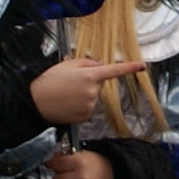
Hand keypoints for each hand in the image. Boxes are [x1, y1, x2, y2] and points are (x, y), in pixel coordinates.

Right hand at [31, 54, 149, 126]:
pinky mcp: (85, 116)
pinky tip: (67, 103)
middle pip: (99, 83)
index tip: (142, 66)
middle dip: (89, 81)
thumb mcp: (66, 64)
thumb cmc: (49, 80)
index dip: (129, 67)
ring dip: (84, 94)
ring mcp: (90, 105)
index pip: (114, 70)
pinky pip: (87, 108)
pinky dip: (80, 106)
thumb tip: (99, 65)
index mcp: (90, 75)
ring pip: (93, 96)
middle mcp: (93, 91)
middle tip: (70, 81)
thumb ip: (86, 63)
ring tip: (66, 93)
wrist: (35, 102)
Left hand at [49, 147, 116, 178]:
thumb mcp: (84, 155)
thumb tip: (49, 162)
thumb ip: (65, 158)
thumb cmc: (98, 166)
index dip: (55, 165)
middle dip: (59, 178)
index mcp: (81, 161)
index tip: (58, 167)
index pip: (58, 164)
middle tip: (65, 177)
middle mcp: (82, 177)